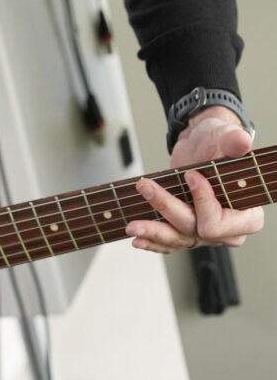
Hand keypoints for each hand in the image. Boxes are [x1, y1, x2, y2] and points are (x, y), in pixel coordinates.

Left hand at [125, 106, 263, 253]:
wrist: (198, 145)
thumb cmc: (216, 143)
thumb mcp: (225, 136)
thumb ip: (234, 141)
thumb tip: (241, 142)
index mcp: (246, 215)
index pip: (221, 223)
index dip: (204, 202)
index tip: (191, 175)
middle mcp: (227, 230)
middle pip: (195, 230)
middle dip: (168, 209)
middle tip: (146, 188)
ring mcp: (205, 234)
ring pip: (179, 240)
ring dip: (154, 233)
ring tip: (133, 226)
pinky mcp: (186, 230)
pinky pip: (170, 243)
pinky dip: (152, 242)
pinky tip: (136, 239)